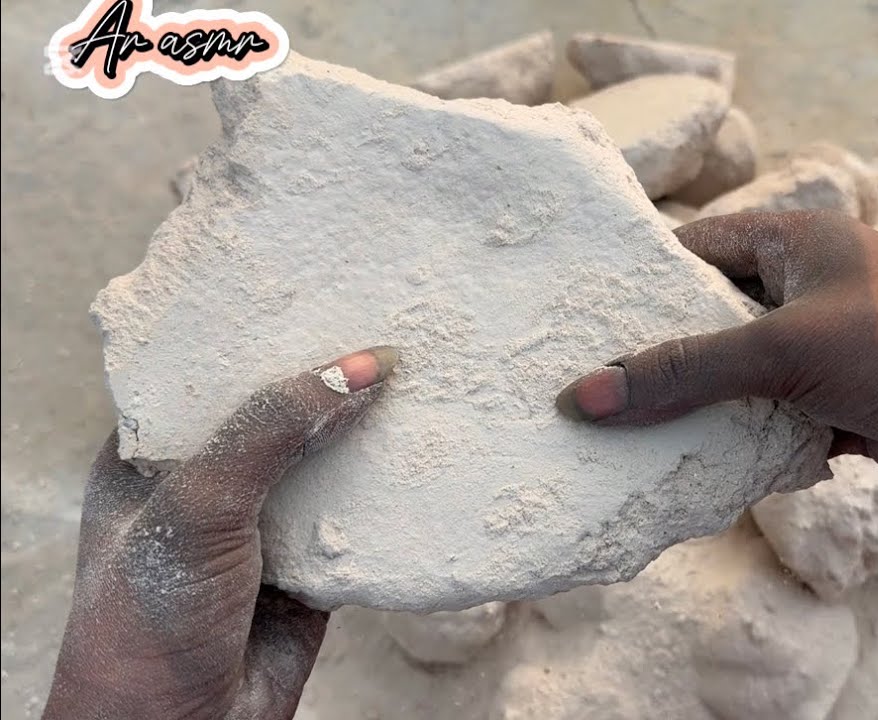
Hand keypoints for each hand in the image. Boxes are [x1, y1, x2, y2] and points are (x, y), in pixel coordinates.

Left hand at [44, 347, 397, 719]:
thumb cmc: (149, 619)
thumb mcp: (197, 504)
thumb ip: (269, 430)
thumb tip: (360, 366)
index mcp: (152, 454)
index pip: (209, 372)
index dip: (261, 331)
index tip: (319, 286)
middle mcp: (210, 482)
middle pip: (280, 411)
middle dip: (329, 375)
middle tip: (388, 316)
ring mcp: (264, 524)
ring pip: (327, 461)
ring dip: (369, 430)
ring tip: (423, 370)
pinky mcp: (314, 566)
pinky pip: (361, 516)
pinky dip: (392, 491)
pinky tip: (427, 451)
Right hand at [556, 209, 877, 504]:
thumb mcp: (784, 351)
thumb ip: (684, 372)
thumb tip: (584, 396)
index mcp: (800, 241)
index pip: (698, 248)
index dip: (642, 280)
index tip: (581, 319)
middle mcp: (814, 287)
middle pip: (716, 318)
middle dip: (668, 358)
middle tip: (595, 391)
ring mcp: (832, 349)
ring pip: (745, 378)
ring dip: (707, 410)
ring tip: (633, 438)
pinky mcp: (847, 405)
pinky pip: (777, 422)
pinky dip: (751, 445)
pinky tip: (710, 472)